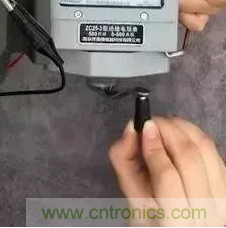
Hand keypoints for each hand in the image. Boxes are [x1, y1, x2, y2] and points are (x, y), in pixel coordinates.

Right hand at [109, 117, 225, 225]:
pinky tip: (182, 136)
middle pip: (190, 158)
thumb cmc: (152, 222)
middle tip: (152, 122)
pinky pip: (215, 151)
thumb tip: (131, 129)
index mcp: (174, 223)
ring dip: (184, 128)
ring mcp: (221, 201)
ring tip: (166, 124)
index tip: (142, 126)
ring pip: (207, 149)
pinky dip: (197, 137)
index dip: (154, 147)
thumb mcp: (131, 201)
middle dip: (169, 130)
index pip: (167, 177)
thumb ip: (124, 163)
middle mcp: (204, 213)